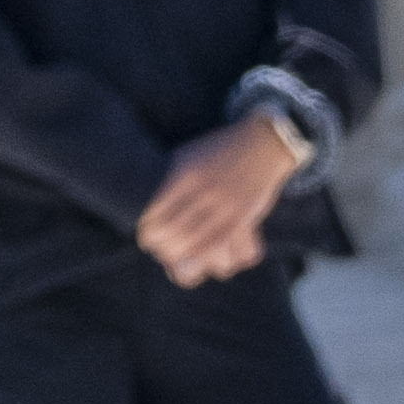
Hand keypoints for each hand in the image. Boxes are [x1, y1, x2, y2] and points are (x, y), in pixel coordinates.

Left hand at [135, 113, 306, 285]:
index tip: (144, 236)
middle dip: (162, 247)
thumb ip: (169, 182)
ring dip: (184, 256)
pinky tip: (201, 257)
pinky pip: (227, 246)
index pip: (158, 212)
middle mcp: (206, 192)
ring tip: (172, 257)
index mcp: (184, 175)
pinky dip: (212, 258)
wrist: (260, 146)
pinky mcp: (245, 218)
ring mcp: (227, 207)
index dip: (148, 231)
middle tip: (155, 248)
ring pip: (201, 245)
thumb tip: (149, 212)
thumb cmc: (214, 151)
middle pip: (177, 233)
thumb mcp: (184, 157)